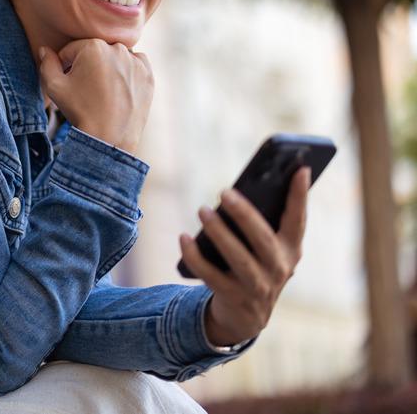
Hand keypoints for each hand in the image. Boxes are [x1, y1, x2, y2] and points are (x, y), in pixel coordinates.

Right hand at [38, 39, 153, 153]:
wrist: (109, 138)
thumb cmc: (80, 110)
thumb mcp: (54, 87)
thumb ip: (47, 63)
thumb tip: (45, 49)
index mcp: (93, 46)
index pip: (72, 50)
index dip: (65, 66)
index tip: (68, 82)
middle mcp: (117, 48)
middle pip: (94, 52)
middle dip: (87, 65)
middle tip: (85, 88)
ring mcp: (135, 61)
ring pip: (114, 57)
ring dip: (107, 67)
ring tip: (102, 90)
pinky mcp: (148, 75)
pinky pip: (134, 65)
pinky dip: (127, 72)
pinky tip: (118, 89)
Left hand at [178, 166, 310, 345]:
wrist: (247, 316)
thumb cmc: (254, 267)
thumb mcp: (265, 249)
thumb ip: (259, 224)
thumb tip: (236, 192)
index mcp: (290, 250)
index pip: (298, 220)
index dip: (300, 196)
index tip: (300, 168)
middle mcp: (279, 269)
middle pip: (262, 239)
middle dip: (244, 215)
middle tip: (225, 192)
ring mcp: (258, 287)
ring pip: (238, 258)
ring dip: (219, 233)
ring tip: (202, 210)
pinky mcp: (234, 298)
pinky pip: (210, 275)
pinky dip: (195, 256)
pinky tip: (184, 237)